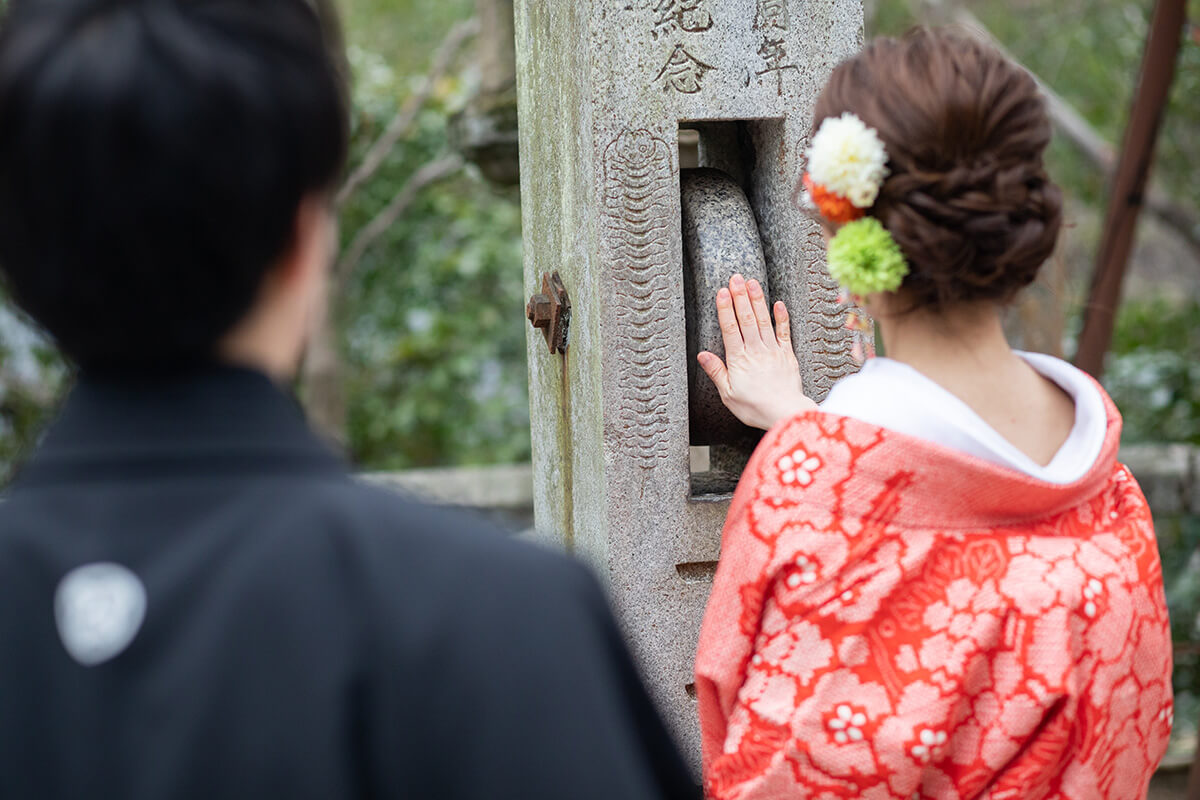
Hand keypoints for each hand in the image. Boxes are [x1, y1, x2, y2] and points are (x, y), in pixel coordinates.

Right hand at [697, 274, 816, 429]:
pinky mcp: (787, 355)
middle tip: (736, 278)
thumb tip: (702, 354)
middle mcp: (755, 351)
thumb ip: (717, 372)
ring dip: (757, 300)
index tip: (722, 292)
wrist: (784, 413)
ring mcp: (773, 351)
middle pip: (747, 319)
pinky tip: (778, 303)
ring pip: (763, 321)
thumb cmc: (754, 407)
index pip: (730, 329)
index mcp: (739, 360)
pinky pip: (784, 332)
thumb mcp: (728, 394)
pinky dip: (782, 317)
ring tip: (752, 282)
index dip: (726, 309)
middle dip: (740, 297)